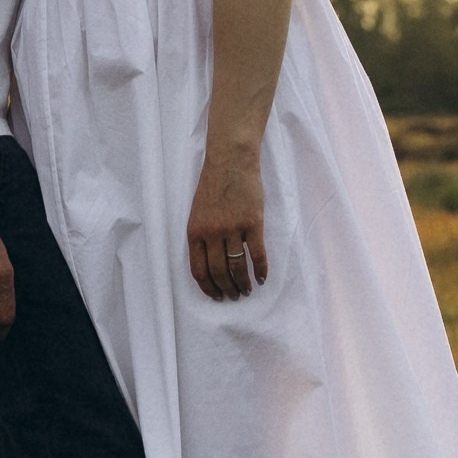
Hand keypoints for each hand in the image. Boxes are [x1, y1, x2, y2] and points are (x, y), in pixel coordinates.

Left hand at [188, 141, 268, 303]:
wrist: (231, 160)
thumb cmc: (214, 184)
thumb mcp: (198, 211)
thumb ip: (202, 235)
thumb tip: (210, 262)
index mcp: (194, 231)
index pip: (198, 269)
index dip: (207, 287)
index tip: (215, 296)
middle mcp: (212, 233)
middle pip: (218, 272)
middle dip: (226, 289)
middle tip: (234, 297)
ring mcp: (233, 229)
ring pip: (238, 267)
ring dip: (243, 283)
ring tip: (247, 290)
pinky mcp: (253, 223)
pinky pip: (257, 254)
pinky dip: (261, 270)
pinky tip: (262, 278)